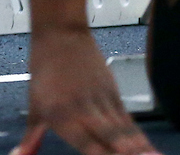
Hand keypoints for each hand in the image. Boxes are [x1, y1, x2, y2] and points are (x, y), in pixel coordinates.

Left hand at [15, 28, 158, 154]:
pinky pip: (128, 120)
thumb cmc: (43, 71)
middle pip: (109, 138)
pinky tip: (148, 150)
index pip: (86, 145)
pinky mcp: (112, 92)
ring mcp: (99, 100)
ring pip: (123, 130)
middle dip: (123, 152)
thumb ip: (32, 136)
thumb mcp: (34, 105)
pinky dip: (139, 136)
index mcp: (58, 115)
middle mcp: (81, 109)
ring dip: (136, 147)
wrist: (59, 35)